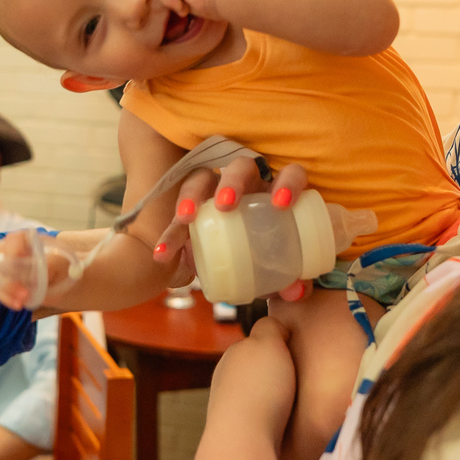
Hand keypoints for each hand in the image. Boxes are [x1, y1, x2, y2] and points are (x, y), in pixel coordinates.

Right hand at [0, 229, 76, 310]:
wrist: (67, 278)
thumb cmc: (65, 264)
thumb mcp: (62, 261)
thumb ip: (50, 263)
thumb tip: (37, 276)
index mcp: (29, 240)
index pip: (14, 239)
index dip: (12, 249)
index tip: (18, 260)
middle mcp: (15, 251)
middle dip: (7, 276)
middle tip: (22, 290)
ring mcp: (10, 268)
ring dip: (8, 290)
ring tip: (23, 299)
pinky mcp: (10, 283)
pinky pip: (1, 290)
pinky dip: (8, 298)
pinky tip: (18, 305)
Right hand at [154, 157, 311, 301]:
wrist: (240, 267)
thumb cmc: (269, 257)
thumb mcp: (280, 270)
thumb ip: (290, 280)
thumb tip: (295, 291)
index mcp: (277, 193)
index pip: (290, 174)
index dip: (289, 182)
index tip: (282, 204)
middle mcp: (248, 185)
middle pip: (241, 167)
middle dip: (232, 182)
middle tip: (225, 206)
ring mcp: (215, 192)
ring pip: (202, 178)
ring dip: (192, 195)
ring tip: (185, 218)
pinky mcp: (191, 209)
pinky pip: (178, 214)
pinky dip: (170, 235)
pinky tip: (163, 254)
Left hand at [206, 317, 295, 450]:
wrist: (244, 440)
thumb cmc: (260, 388)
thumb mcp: (268, 342)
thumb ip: (270, 327)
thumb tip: (274, 328)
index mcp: (233, 354)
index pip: (256, 342)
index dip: (278, 345)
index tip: (294, 355)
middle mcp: (225, 378)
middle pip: (255, 369)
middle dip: (273, 373)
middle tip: (296, 381)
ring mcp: (226, 406)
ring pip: (254, 394)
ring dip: (270, 397)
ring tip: (290, 405)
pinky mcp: (234, 431)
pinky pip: (255, 417)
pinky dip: (267, 418)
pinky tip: (279, 423)